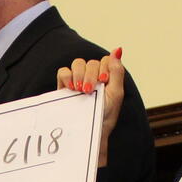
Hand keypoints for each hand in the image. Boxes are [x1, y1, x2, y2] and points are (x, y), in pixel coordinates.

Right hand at [56, 48, 123, 166]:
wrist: (89, 132)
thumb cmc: (104, 117)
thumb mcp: (115, 94)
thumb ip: (117, 71)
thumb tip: (117, 50)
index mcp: (107, 77)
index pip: (105, 60)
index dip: (104, 68)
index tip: (103, 82)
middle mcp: (92, 76)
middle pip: (91, 62)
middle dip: (91, 76)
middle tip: (90, 91)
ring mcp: (78, 80)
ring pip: (77, 63)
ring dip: (80, 75)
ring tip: (81, 90)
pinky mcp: (64, 86)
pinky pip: (63, 71)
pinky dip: (67, 76)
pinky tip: (71, 88)